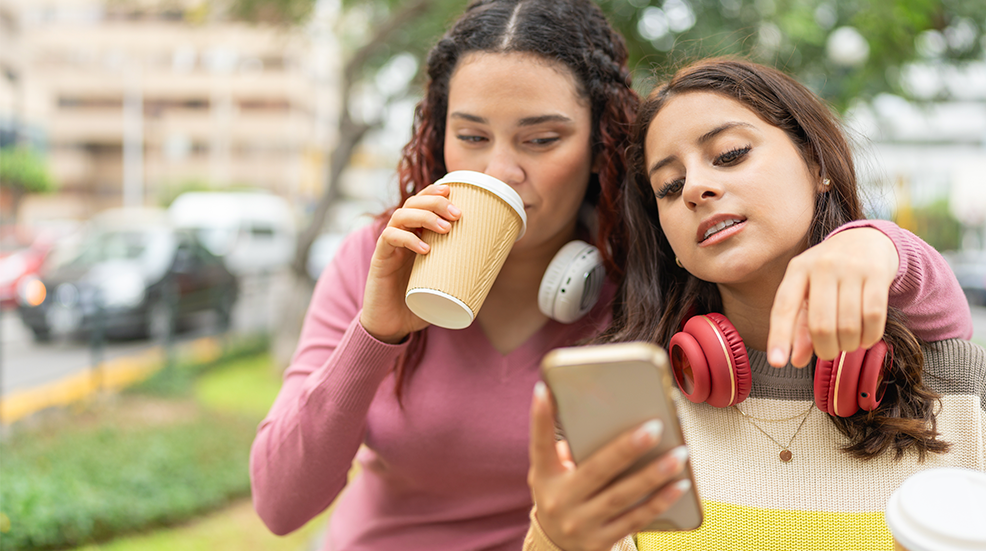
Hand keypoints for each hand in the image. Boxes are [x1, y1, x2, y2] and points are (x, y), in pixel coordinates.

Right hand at [360, 183, 461, 342]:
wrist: (391, 325)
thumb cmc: (418, 303)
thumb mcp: (441, 283)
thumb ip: (458, 272)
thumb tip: (492, 269)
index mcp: (415, 235)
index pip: (420, 202)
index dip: (434, 191)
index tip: (454, 191)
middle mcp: (400, 235)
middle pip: (412, 203)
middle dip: (435, 202)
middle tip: (457, 214)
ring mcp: (389, 246)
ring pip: (401, 216)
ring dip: (425, 217)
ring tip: (446, 228)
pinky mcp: (379, 260)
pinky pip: (389, 239)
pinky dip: (407, 239)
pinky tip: (425, 248)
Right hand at [527, 382, 689, 550]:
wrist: (557, 547)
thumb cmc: (562, 494)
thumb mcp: (551, 474)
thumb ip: (568, 449)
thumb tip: (605, 417)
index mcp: (544, 476)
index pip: (540, 443)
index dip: (540, 417)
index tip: (544, 390)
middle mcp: (558, 501)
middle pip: (596, 471)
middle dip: (627, 448)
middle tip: (654, 428)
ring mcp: (580, 524)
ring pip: (622, 496)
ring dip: (653, 475)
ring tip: (679, 454)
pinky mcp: (600, 542)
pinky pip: (636, 519)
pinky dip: (660, 501)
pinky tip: (680, 485)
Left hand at [768, 227, 898, 366]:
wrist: (867, 240)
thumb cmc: (830, 274)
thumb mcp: (808, 292)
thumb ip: (800, 326)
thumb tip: (796, 360)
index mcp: (797, 270)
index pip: (783, 307)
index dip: (780, 337)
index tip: (776, 362)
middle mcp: (821, 265)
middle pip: (820, 325)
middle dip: (826, 349)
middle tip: (829, 352)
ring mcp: (850, 267)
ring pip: (848, 325)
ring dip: (849, 345)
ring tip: (848, 344)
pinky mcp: (877, 273)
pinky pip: (873, 316)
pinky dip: (870, 336)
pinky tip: (866, 338)